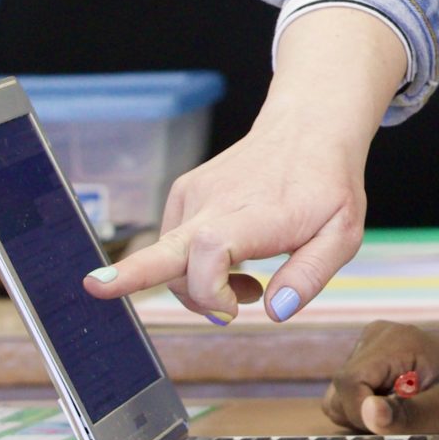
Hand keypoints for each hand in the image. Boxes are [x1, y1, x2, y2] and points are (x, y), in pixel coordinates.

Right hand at [88, 126, 366, 319]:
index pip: (209, 249)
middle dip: (127, 275)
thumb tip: (274, 311)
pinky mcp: (184, 194)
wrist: (309, 128)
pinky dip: (198, 270)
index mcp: (255, 214)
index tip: (230, 310)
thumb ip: (310, 274)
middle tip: (96, 288)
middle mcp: (214, 202)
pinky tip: (235, 267)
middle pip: (162, 249)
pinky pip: (176, 248)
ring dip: (202, 289)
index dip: (209, 292)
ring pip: (173, 263)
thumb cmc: (327, 185)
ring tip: (250, 287)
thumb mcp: (343, 234)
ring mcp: (193, 196)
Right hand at [323, 321, 438, 434]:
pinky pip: (349, 393)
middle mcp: (377, 337)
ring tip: (403, 411)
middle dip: (364, 417)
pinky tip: (396, 405)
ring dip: (364, 414)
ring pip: (340, 395)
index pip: (349, 382)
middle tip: (404, 420)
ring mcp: (371, 345)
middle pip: (340, 390)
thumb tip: (367, 413)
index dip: (360, 413)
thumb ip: (406, 416)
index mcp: (397, 343)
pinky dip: (366, 408)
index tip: (388, 428)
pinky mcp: (369, 358)